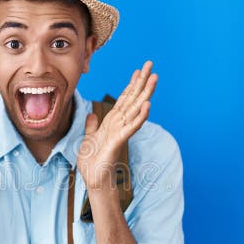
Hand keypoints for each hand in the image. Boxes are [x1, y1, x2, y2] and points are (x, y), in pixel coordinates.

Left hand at [77, 60, 157, 190]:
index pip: (124, 99)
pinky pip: (132, 126)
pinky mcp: (120, 141)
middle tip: (151, 65)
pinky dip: (140, 115)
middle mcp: (120, 124)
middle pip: (133, 98)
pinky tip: (147, 104)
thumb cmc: (93, 162)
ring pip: (136, 108)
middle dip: (142, 81)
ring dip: (146, 93)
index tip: (138, 70)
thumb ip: (92, 126)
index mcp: (112, 122)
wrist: (93, 179)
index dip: (131, 84)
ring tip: (155, 78)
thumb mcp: (89, 139)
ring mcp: (122, 131)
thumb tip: (92, 113)